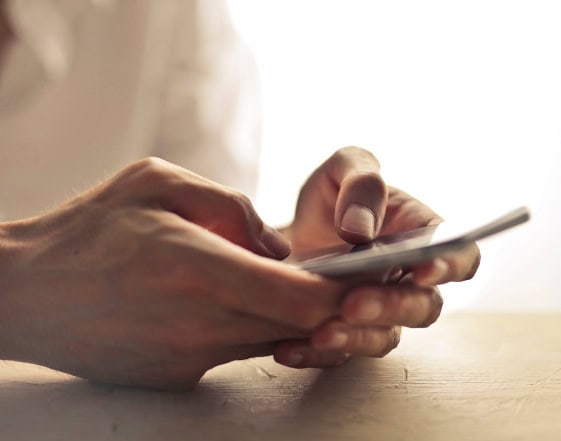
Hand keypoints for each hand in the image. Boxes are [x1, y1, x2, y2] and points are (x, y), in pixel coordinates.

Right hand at [0, 158, 345, 389]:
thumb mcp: (156, 182)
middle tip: (335, 276)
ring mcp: (190, 358)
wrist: (23, 293)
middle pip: (299, 327)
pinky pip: (235, 350)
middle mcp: (202, 325)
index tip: (360, 276)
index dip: (343, 291)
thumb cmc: (87, 229)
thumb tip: (277, 245)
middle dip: (326, 304)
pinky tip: (224, 301)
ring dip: (287, 315)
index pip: (305, 299)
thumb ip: (232, 206)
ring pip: (271, 341)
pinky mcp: (177, 376)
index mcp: (201, 270)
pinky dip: (247, 327)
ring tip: (273, 280)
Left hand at [274, 147, 480, 367]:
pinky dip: (314, 355)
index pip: (460, 256)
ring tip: (321, 333)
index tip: (422, 270)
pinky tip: (288, 348)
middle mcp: (408, 281)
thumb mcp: (343, 169)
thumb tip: (359, 230)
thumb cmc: (331, 197)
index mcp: (422, 236)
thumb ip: (361, 182)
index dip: (450, 266)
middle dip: (392, 307)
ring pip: (385, 338)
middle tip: (353, 302)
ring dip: (357, 338)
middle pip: (423, 307)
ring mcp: (379, 313)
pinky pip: (338, 355)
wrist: (285, 233)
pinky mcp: (345, 335)